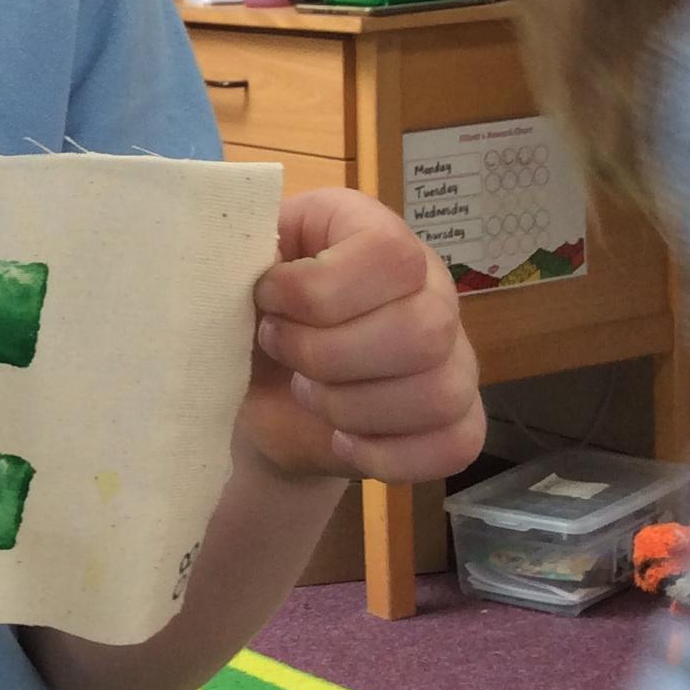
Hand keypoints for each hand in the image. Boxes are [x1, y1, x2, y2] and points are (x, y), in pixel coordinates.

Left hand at [238, 187, 484, 483]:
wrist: (262, 397)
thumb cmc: (247, 319)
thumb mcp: (232, 275)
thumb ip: (239, 253)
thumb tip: (248, 261)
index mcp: (377, 233)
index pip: (389, 254)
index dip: (318, 289)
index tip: (267, 301)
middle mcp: (431, 287)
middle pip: (420, 329)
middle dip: (326, 356)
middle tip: (282, 352)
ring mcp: (453, 355)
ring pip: (438, 392)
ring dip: (349, 406)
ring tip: (307, 394)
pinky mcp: (456, 418)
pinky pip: (455, 445)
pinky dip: (387, 455)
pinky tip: (341, 440)